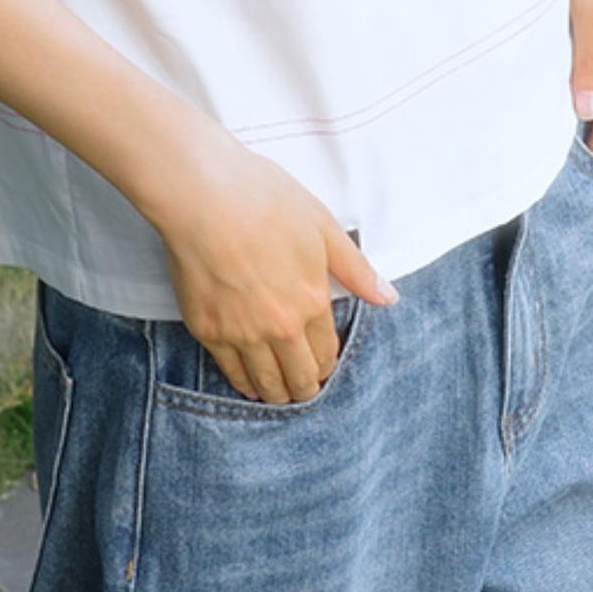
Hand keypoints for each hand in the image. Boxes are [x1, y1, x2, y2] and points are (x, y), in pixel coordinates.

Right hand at [143, 128, 399, 404]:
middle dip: (306, 387)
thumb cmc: (263, 199)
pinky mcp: (207, 329)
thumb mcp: (322, 226)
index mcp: (313, 300)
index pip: (326, 351)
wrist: (203, 195)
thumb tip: (389, 297)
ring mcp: (241, 332)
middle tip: (304, 390)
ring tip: (280, 396)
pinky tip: (248, 385)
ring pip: (265, 382)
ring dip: (277, 394)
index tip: (323, 370)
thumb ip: (356, 269)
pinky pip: (230, 371)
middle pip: (299, 376)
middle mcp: (280, 326)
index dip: (326, 365)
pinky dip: (243, 383)